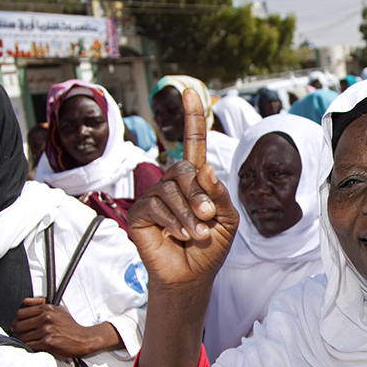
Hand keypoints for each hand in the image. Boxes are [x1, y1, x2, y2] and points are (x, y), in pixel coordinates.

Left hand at [11, 297, 122, 357]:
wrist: (84, 339)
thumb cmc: (71, 326)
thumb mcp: (59, 309)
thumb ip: (41, 302)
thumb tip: (26, 301)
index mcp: (47, 309)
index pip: (21, 313)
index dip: (16, 320)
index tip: (17, 324)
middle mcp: (46, 318)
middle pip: (19, 325)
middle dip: (19, 331)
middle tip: (24, 334)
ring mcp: (47, 330)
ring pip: (23, 337)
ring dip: (25, 340)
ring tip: (32, 340)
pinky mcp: (48, 342)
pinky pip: (29, 345)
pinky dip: (30, 347)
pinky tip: (36, 345)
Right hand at [127, 88, 239, 291]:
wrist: (192, 275)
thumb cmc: (210, 247)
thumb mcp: (227, 220)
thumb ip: (220, 195)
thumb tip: (205, 168)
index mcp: (196, 181)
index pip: (193, 144)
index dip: (192, 118)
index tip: (189, 91)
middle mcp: (173, 183)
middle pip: (184, 169)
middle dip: (199, 194)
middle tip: (207, 217)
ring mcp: (155, 196)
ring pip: (171, 189)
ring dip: (188, 215)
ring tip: (196, 234)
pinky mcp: (140, 212)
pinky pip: (156, 205)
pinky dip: (172, 221)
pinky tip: (178, 235)